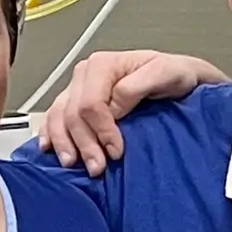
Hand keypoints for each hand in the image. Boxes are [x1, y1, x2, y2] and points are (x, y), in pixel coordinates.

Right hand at [34, 51, 226, 173]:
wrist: (181, 80)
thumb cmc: (176, 75)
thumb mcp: (165, 73)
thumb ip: (136, 87)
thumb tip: (113, 106)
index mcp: (103, 64)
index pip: (91, 104)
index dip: (101, 130)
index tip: (117, 151)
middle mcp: (85, 74)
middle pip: (73, 114)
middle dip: (84, 144)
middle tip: (97, 167)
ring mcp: (78, 88)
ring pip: (58, 117)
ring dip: (64, 144)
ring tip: (73, 164)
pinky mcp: (76, 102)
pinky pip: (53, 118)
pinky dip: (51, 135)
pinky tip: (50, 148)